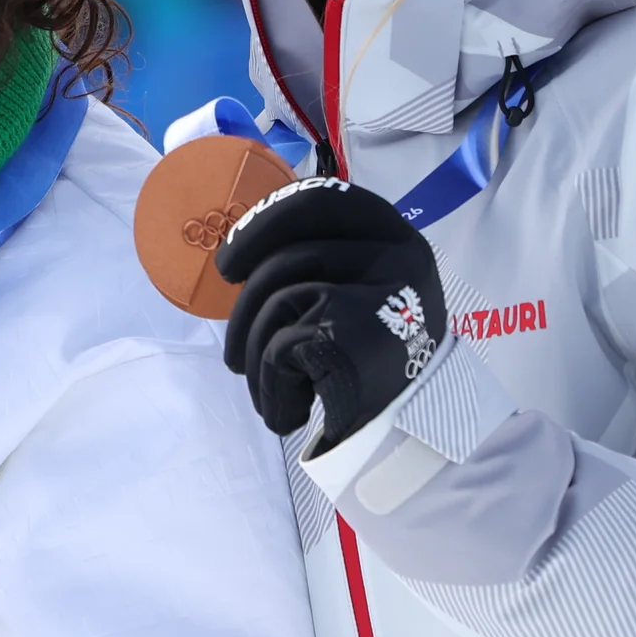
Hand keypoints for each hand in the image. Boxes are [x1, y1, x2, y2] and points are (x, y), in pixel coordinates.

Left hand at [216, 176, 446, 450]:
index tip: (232, 256)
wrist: (412, 435)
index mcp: (398, 237)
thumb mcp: (365, 292)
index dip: (265, 221)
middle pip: (288, 255)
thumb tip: (241, 252)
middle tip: (222, 318)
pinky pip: (277, 348)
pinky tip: (290, 409)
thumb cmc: (375, 363)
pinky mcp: (349, 337)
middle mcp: (397, 259)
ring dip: (253, 349)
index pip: (322, 201)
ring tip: (263, 380)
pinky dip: (270, 385)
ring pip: (277, 303)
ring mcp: (376, 296)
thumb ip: (323, 262)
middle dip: (245, 291)